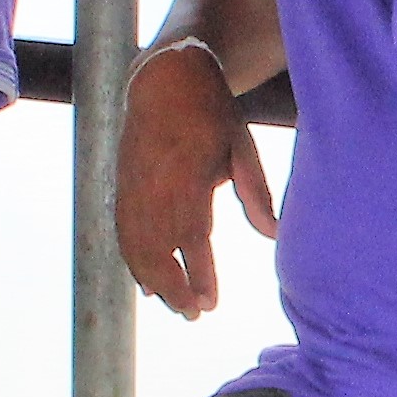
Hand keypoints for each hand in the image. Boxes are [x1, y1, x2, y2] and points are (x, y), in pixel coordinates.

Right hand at [117, 45, 280, 318]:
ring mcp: (134, 189)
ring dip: (154, 282)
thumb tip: (273, 234)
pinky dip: (133, 262)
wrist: (164, 80)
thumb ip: (255, 192)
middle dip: (175, 290)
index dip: (200, 276)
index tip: (210, 304)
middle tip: (194, 317)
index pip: (192, 241)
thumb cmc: (211, 115)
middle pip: (159, 254)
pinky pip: (124, 234)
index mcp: (189, 179)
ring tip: (174, 305)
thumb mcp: (242, 147)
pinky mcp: (123, 187)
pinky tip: (146, 285)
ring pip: (137, 248)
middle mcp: (156, 189)